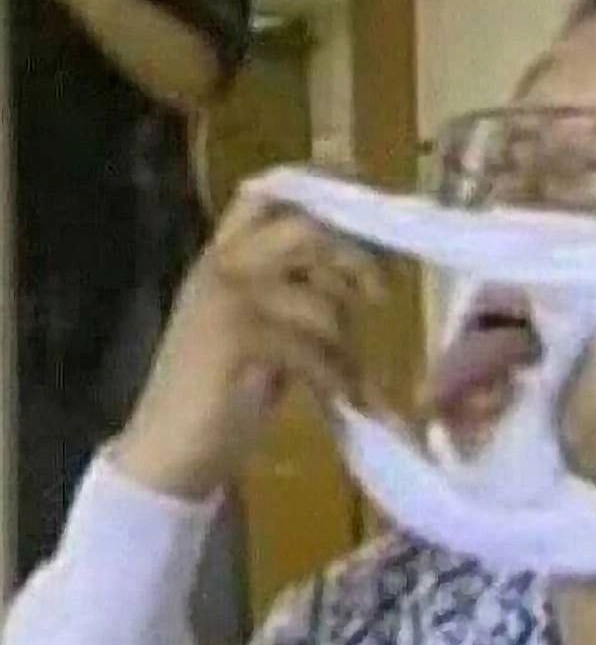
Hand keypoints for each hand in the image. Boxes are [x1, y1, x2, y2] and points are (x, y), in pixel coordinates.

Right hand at [114, 198, 386, 500]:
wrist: (165, 452)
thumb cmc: (219, 389)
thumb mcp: (261, 324)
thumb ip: (298, 289)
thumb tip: (369, 271)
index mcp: (224, 256)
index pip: (267, 195)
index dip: (320, 191)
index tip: (367, 213)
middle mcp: (222, 266)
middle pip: (305, 231)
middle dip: (353, 256)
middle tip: (381, 292)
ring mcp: (225, 300)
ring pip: (317, 299)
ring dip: (345, 340)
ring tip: (351, 372)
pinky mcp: (236, 341)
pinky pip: (311, 348)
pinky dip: (336, 376)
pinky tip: (343, 397)